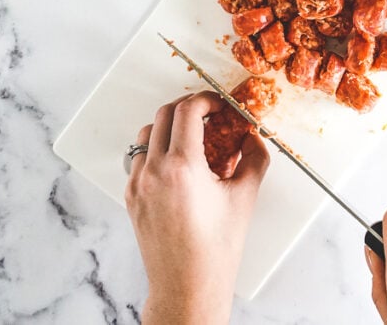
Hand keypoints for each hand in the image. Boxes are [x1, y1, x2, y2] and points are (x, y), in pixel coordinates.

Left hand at [125, 92, 270, 324]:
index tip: (218, 104)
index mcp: (182, 168)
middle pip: (163, 115)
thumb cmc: (216, 249)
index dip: (205, 100)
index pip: (187, 111)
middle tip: (208, 114)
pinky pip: (139, 159)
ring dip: (169, 127)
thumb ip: (254, 158)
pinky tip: (179, 164)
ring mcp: (138, 184)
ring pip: (146, 135)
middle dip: (187, 107)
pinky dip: (158, 151)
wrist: (188, 286)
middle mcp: (154, 172)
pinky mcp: (131, 197)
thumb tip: (255, 137)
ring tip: (193, 138)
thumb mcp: (245, 197)